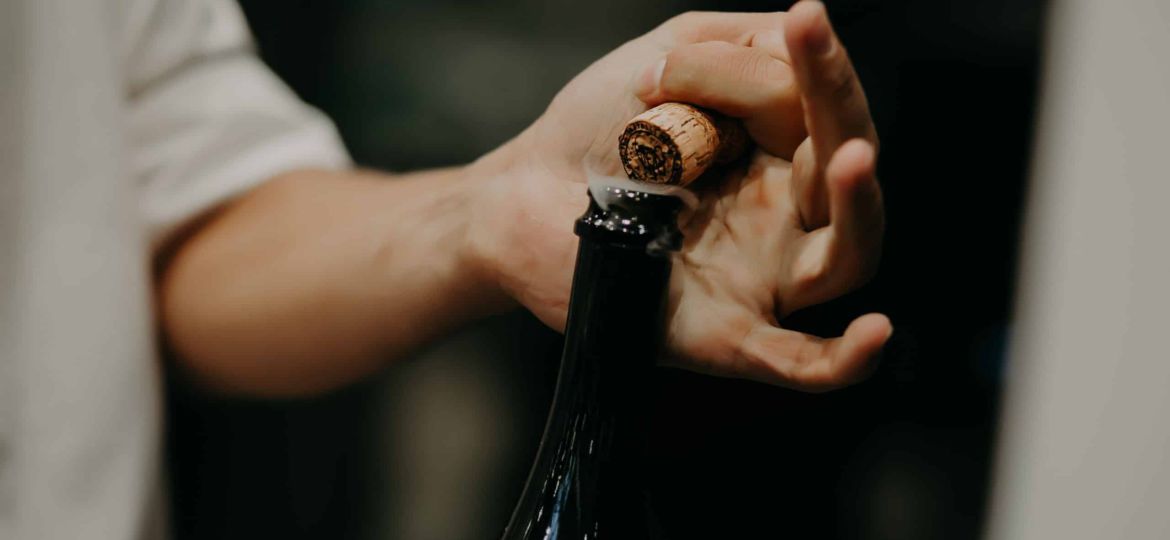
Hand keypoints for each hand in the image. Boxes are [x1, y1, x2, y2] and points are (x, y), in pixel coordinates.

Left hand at [470, 1, 889, 390]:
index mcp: (778, 148)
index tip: (804, 16)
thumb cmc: (595, 128)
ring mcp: (759, 275)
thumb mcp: (664, 59)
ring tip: (851, 158)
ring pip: (844, 257)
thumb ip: (733, 52)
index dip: (823, 66)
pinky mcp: (723, 334)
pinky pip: (794, 360)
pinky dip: (840, 360)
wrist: (517, 192)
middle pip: (847, 175)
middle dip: (839, 111)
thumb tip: (787, 56)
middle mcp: (783, 212)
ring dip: (860, 209)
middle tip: (812, 58)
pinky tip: (872, 334)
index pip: (825, 109)